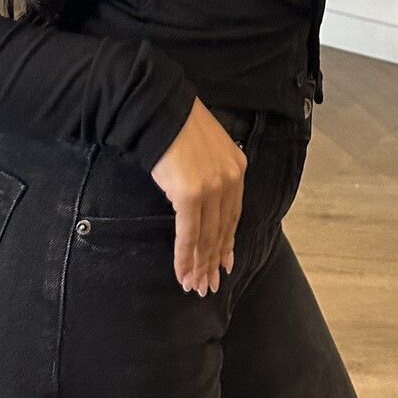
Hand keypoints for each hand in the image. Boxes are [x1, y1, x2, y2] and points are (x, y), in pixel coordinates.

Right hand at [149, 99, 247, 294]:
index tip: (225, 263)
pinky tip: (182, 273)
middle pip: (222, 229)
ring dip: (199, 265)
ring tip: (195, 286)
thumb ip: (210, 173)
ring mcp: (212, 188)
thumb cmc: (177, 126)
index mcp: (236, 167)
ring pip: (207, 237)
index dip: (227, 242)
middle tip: (209, 285)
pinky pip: (188, 234)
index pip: (233, 214)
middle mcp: (230, 179)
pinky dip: (185, 257)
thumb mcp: (206, 148)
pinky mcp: (190, 195)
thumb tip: (202, 198)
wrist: (160, 110)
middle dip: (213, 260)